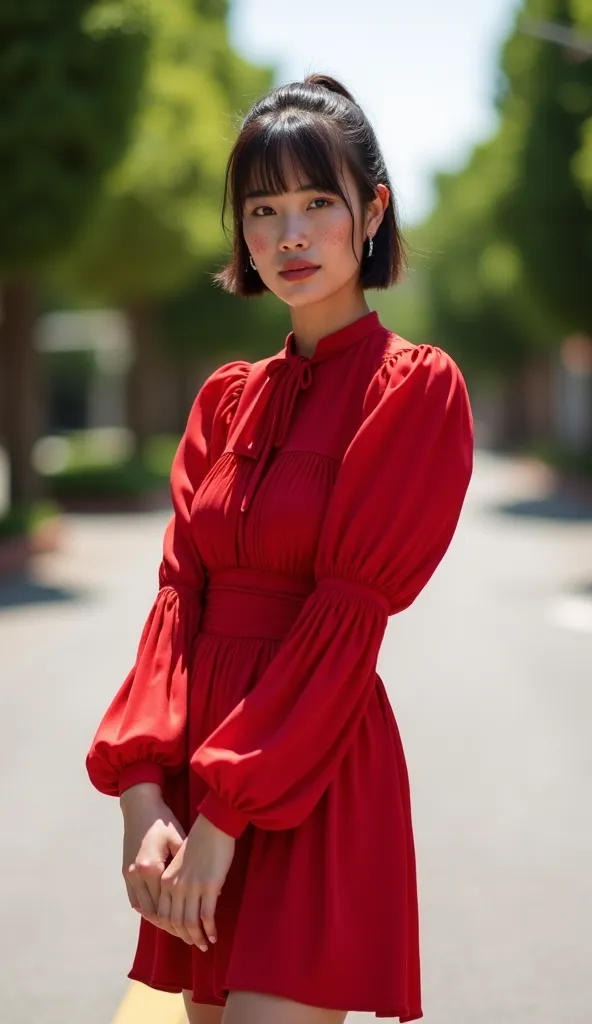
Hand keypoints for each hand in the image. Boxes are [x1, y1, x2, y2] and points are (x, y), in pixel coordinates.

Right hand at [120, 783, 185, 938]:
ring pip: (145, 910)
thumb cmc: (163, 820)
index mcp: (151, 868)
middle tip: (190, 939)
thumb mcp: (179, 839)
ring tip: (178, 931)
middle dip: (173, 928)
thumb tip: (211, 889)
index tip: (198, 931)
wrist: (139, 805)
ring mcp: (129, 875)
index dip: (183, 921)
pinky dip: (149, 911)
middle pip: (155, 913)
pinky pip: (137, 901)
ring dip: (160, 922)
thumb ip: (189, 867)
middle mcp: (137, 875)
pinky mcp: (126, 872)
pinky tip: (161, 917)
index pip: (168, 907)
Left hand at [157, 813, 235, 949]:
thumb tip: (181, 900)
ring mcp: (192, 887)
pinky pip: (206, 916)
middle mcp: (175, 886)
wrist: (214, 825)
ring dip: (197, 938)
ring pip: (190, 922)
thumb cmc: (199, 841)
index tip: (182, 935)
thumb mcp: (179, 861)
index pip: (163, 915)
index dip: (172, 929)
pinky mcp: (209, 886)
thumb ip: (175, 880)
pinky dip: (210, 929)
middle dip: (185, 937)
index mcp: (166, 880)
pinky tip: (214, 935)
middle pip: (175, 922)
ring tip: (205, 944)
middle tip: (195, 944)